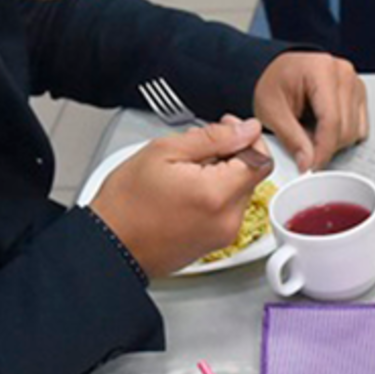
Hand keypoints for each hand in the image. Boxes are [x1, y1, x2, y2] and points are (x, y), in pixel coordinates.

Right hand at [90, 117, 272, 276]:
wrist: (113, 245)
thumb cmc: (128, 202)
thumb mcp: (165, 151)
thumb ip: (214, 137)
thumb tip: (246, 130)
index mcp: (218, 194)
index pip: (261, 160)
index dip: (248, 138)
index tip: (231, 128)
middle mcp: (228, 219)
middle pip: (252, 177)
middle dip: (233, 155)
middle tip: (201, 146)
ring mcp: (225, 234)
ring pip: (240, 192)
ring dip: (223, 174)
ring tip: (187, 170)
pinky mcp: (218, 243)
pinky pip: (229, 211)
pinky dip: (216, 194)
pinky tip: (189, 189)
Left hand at [254, 52, 368, 172]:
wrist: (280, 73)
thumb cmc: (274, 84)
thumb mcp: (271, 111)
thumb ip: (291, 138)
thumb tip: (308, 162)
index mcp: (321, 70)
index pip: (332, 120)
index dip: (322, 150)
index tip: (311, 167)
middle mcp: (343, 74)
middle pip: (346, 129)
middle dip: (325, 146)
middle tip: (303, 144)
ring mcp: (355, 84)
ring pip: (354, 133)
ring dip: (333, 142)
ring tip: (311, 130)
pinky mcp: (360, 96)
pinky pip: (360, 129)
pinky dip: (342, 137)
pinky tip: (324, 127)